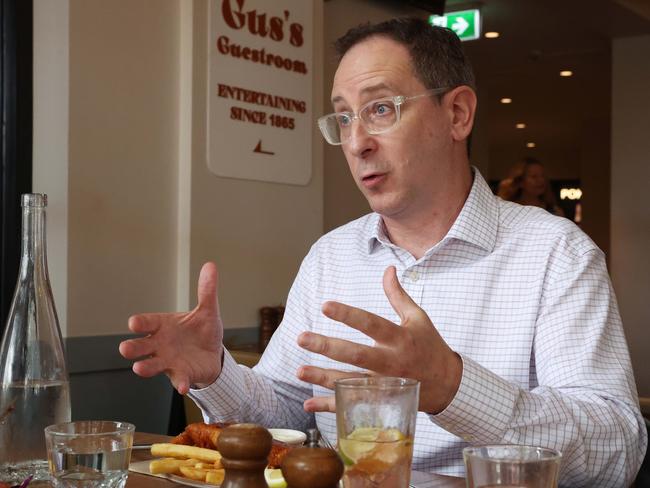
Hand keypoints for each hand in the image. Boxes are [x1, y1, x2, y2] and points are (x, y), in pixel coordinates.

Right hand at [118, 262, 223, 394]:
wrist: (212, 354)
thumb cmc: (201, 331)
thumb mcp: (208, 310)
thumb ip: (207, 291)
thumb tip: (211, 265)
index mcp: (163, 325)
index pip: (148, 322)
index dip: (140, 323)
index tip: (133, 323)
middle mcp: (160, 344)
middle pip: (141, 346)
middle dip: (133, 347)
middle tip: (125, 349)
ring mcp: (168, 361)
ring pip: (152, 365)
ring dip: (146, 367)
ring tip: (139, 368)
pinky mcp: (181, 374)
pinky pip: (179, 380)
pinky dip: (180, 383)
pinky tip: (183, 387)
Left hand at [297, 266, 461, 413]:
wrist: (448, 385)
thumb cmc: (430, 346)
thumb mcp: (418, 318)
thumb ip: (398, 295)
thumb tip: (388, 269)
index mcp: (400, 338)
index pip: (371, 323)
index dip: (348, 315)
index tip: (325, 306)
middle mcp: (391, 362)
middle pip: (356, 354)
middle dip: (327, 347)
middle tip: (301, 338)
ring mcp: (385, 385)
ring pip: (350, 382)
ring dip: (323, 378)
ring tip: (298, 371)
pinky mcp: (381, 401)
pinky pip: (353, 405)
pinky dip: (330, 406)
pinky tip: (308, 403)